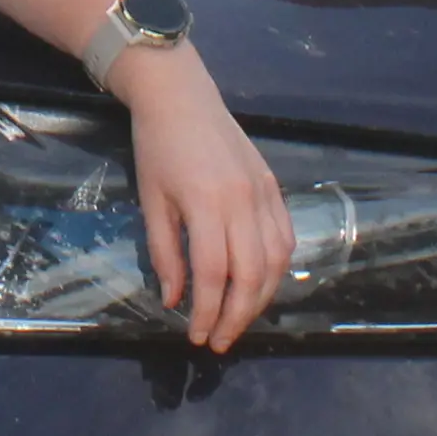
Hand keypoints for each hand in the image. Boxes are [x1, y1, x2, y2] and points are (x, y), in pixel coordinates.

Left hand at [113, 44, 293, 352]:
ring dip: (261, 298)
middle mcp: (243, 200)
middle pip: (251, 275)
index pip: (214, 274)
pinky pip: (285, 236)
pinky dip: (277, 267)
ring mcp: (263, 192)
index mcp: (206, 203)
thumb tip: (175, 299)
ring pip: (276, 260)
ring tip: (239, 318)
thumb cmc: (157, 146)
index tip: (198, 336)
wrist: (180, 95)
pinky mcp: (273, 184)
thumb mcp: (151, 201)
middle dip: (237, 316)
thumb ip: (165, 252)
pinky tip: (260, 283)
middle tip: (220, 340)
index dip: (208, 312)